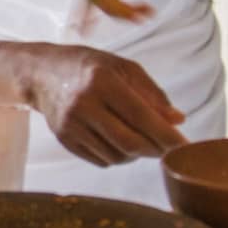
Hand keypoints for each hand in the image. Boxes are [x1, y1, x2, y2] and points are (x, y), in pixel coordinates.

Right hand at [13, 42, 185, 165]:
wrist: (43, 73)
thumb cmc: (90, 67)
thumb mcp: (123, 68)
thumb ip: (152, 94)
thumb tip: (178, 120)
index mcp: (102, 81)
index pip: (141, 116)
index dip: (167, 135)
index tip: (184, 145)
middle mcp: (84, 104)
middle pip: (130, 143)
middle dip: (155, 149)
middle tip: (167, 147)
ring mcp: (71, 125)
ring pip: (117, 156)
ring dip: (137, 154)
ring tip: (140, 138)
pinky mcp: (65, 140)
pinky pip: (101, 160)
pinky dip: (117, 155)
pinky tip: (117, 139)